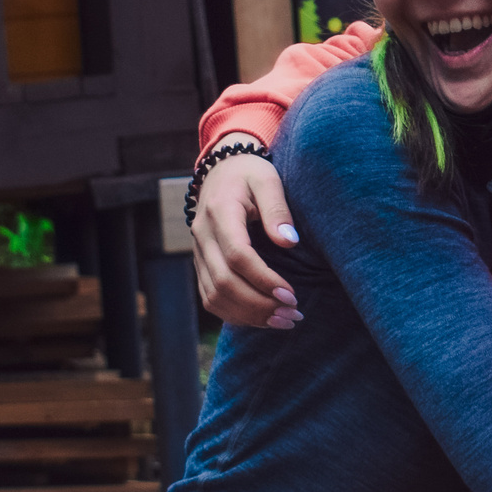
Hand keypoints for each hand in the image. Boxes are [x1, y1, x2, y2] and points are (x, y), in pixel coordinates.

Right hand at [188, 137, 301, 328]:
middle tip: (293, 315)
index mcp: (220, 212)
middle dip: (259, 305)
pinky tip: (262, 317)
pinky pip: (210, 297)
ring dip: (248, 315)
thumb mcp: (268, 180)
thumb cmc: (250, 174)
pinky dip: (235, 313)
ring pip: (214, 296)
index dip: (263, 280)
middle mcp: (202, 235)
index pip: (237, 256)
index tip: (291, 295)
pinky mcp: (200, 264)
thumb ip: (278, 209)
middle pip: (224, 282)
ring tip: (283, 321)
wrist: (221, 170)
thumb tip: (290, 241)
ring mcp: (198, 252)